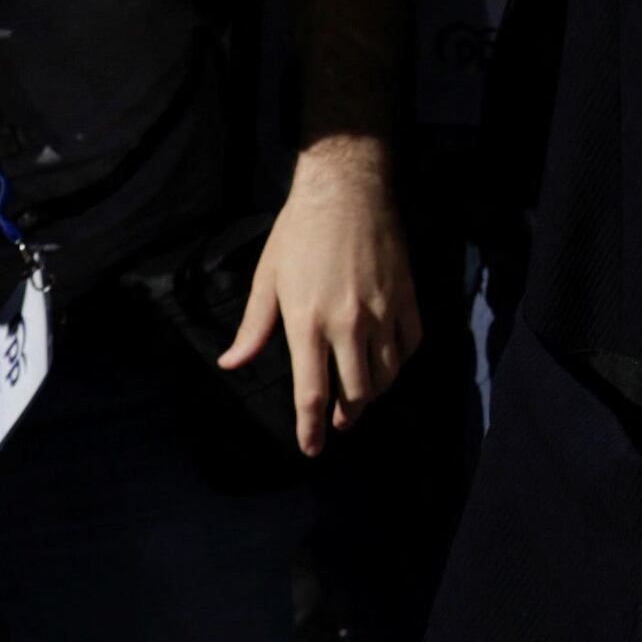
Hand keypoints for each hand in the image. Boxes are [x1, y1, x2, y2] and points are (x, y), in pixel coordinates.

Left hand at [222, 134, 423, 455]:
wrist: (347, 192)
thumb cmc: (299, 233)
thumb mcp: (267, 279)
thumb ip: (254, 328)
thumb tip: (231, 365)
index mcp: (307, 323)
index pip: (312, 393)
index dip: (311, 429)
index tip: (311, 449)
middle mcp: (348, 323)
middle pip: (356, 392)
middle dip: (348, 416)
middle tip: (340, 422)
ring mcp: (383, 311)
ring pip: (386, 374)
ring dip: (374, 393)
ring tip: (362, 398)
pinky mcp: (407, 297)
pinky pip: (410, 345)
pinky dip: (400, 363)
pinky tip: (388, 363)